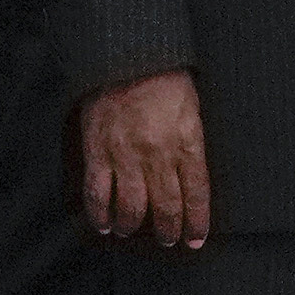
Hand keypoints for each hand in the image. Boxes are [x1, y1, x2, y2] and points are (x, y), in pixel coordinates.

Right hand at [78, 70, 210, 248]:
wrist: (127, 54)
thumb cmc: (164, 77)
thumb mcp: (192, 110)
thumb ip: (191, 145)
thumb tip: (190, 177)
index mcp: (186, 143)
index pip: (196, 195)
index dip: (196, 222)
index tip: (196, 239)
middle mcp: (158, 155)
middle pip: (166, 206)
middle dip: (169, 230)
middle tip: (169, 240)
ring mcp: (126, 155)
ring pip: (132, 206)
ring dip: (134, 226)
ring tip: (132, 232)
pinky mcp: (98, 150)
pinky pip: (98, 192)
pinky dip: (100, 214)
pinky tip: (103, 224)